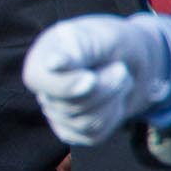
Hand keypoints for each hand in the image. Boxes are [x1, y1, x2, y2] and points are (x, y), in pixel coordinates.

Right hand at [23, 14, 170, 145]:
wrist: (132, 60)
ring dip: (113, 99)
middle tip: (120, 68)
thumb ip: (78, 50)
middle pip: (70, 105)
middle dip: (106, 87)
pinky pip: (94, 133)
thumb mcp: (100, 37)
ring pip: (85, 122)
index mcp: (40, 59)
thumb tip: (52, 64)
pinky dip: (113, 115)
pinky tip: (112, 100)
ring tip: (118, 80)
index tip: (91, 77)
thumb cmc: (112, 43)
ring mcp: (56, 112)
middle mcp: (43, 89)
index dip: (66, 84)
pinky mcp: (73, 131)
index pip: (38, 80)